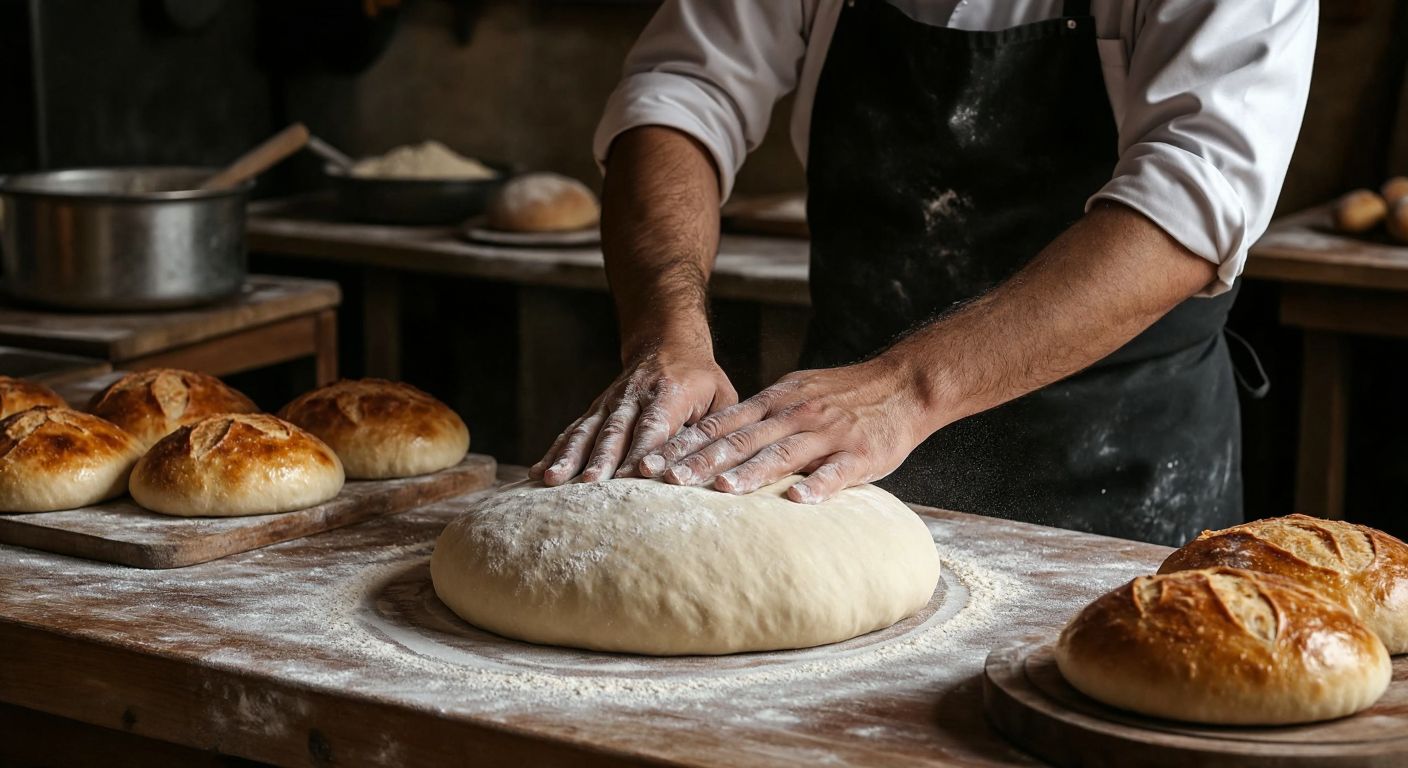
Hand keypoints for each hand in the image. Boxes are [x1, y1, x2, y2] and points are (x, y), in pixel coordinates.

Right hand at [530, 343, 737, 484]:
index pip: (655, 424)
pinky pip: (573, 431)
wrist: (667, 342)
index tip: (633, 475)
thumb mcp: (720, 397)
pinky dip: (555, 451)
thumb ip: (713, 429)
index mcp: (670, 392)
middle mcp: (634, 395)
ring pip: (587, 430)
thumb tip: (708, 467)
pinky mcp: (596, 409)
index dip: (643, 449)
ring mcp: (611, 401)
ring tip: (553, 480)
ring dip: (570, 456)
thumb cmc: (701, 381)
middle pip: (615, 430)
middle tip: (590, 485)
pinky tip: (538, 473)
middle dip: (601, 459)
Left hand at [639, 357, 931, 502]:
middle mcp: (796, 415)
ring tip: (721, 489)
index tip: (653, 461)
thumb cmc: (845, 394)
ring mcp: (828, 434)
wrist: (905, 384)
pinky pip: (837, 473)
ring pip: (783, 453)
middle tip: (669, 480)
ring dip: (751, 472)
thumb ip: (759, 414)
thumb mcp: (796, 392)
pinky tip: (797, 502)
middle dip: (703, 460)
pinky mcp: (861, 455)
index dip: (686, 443)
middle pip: (742, 440)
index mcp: (777, 402)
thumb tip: (715, 436)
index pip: (722, 424)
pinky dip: (817, 487)